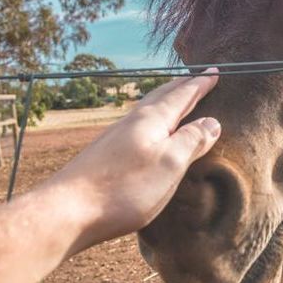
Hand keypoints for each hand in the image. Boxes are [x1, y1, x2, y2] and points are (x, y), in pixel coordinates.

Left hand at [38, 71, 220, 250]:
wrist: (68, 210)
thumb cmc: (124, 188)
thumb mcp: (170, 164)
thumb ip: (192, 141)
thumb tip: (212, 122)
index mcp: (152, 120)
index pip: (183, 95)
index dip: (200, 84)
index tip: (215, 72)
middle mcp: (133, 122)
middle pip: (162, 96)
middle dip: (183, 86)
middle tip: (198, 78)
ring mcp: (116, 137)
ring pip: (148, 109)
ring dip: (166, 100)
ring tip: (176, 98)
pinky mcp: (106, 154)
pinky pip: (137, 125)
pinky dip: (153, 119)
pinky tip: (149, 131)